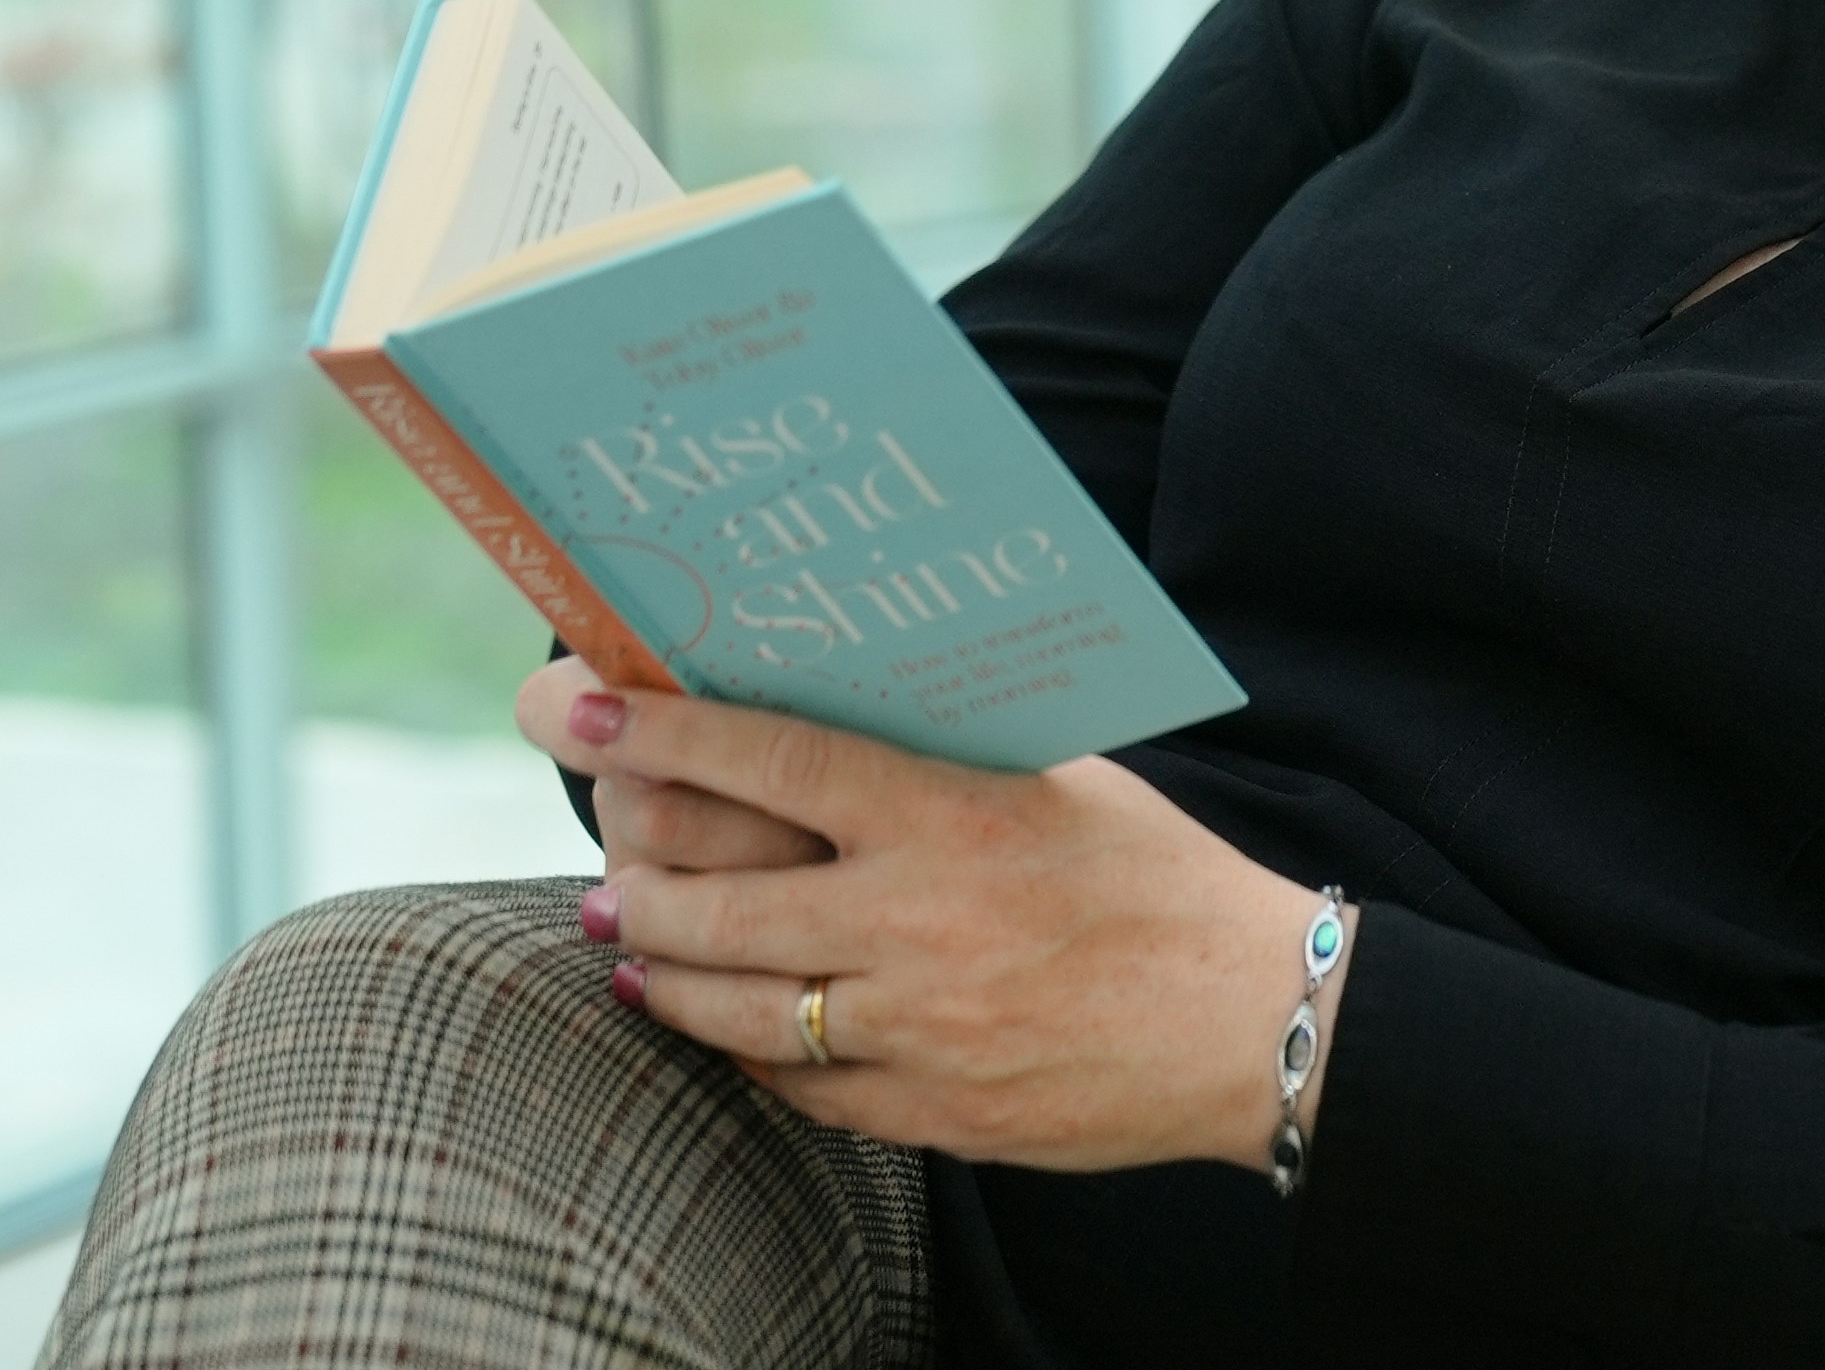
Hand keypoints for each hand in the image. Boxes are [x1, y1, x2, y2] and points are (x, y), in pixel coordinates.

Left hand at [515, 657, 1348, 1172]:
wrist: (1250, 1020)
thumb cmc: (1158, 876)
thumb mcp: (1060, 780)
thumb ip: (941, 759)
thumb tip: (822, 716)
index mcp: (952, 817)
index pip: (770, 761)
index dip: (659, 733)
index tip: (574, 711)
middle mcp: (918, 924)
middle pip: (716, 904)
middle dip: (633, 876)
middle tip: (601, 855)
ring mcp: (917, 1030)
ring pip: (733, 1007)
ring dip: (661, 971)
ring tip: (629, 941)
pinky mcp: (929, 1113)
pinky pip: (796, 1087)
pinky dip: (742, 1049)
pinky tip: (721, 1022)